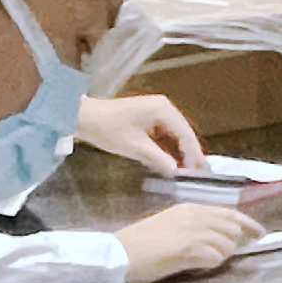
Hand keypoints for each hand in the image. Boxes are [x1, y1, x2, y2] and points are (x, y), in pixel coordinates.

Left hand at [74, 91, 207, 172]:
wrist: (83, 117)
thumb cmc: (106, 127)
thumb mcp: (134, 146)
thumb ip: (158, 159)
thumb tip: (175, 171)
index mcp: (163, 110)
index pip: (185, 135)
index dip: (193, 155)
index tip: (196, 172)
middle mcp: (163, 109)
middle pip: (183, 135)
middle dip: (189, 155)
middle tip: (199, 174)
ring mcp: (155, 114)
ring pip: (174, 137)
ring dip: (178, 154)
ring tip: (187, 172)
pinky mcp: (147, 121)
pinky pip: (163, 137)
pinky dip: (167, 150)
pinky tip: (170, 164)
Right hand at [115, 202, 263, 282]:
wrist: (119, 253)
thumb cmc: (141, 243)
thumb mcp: (172, 225)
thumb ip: (196, 227)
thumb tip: (222, 238)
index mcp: (190, 208)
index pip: (229, 213)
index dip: (247, 224)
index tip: (259, 233)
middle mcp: (194, 215)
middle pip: (233, 227)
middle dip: (237, 242)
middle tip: (236, 252)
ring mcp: (193, 230)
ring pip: (227, 244)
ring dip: (221, 256)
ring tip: (202, 261)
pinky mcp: (188, 248)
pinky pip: (215, 258)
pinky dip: (210, 264)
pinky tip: (196, 266)